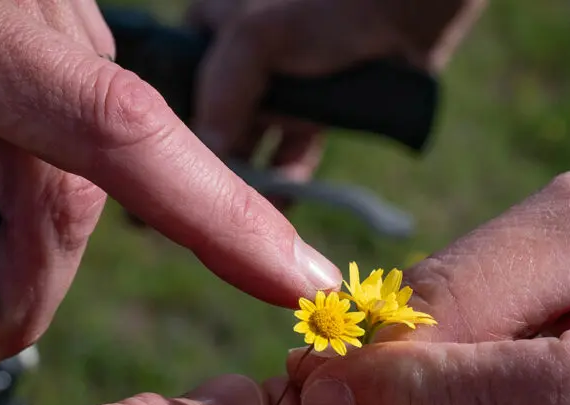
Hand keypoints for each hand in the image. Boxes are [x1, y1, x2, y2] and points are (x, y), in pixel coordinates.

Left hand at [0, 0, 341, 361]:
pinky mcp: (35, 22)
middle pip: (93, 181)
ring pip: (83, 155)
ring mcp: (46, 19)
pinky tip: (8, 200)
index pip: (125, 137)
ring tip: (0, 290)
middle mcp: (38, 24)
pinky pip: (66, 116)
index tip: (298, 283)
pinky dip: (44, 179)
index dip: (224, 218)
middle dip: (49, 273)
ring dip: (45, 235)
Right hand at [185, 0, 484, 205]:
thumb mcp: (256, 39)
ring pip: (255, 142)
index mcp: (210, 27)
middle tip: (201, 210)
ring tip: (243, 218)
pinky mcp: (315, 108)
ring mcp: (279, 86)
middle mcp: (240, 59)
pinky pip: (293, 150)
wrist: (402, 12)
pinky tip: (283, 200)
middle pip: (216, 123)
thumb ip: (221, 96)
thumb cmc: (324, 7)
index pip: (176, 89)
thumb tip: (204, 157)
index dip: (174, 133)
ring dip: (251, 178)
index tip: (167, 178)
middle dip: (214, 164)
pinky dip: (287, 176)